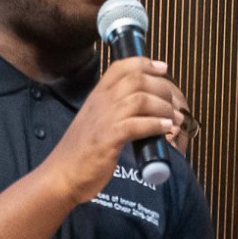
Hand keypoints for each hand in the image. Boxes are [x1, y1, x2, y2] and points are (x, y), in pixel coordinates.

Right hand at [45, 57, 183, 204]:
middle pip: (137, 80)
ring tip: (174, 119)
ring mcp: (104, 120)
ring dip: (163, 107)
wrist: (62, 175)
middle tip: (175, 104)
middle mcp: (101, 102)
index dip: (145, 63)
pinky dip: (156, 125)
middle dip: (163, 88)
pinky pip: (137, 125)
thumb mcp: (96, 121)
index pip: (121, 67)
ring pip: (140, 99)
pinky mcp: (108, 139)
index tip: (163, 69)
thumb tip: (144, 108)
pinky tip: (166, 129)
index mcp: (97, 95)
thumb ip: (114, 110)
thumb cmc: (81, 152)